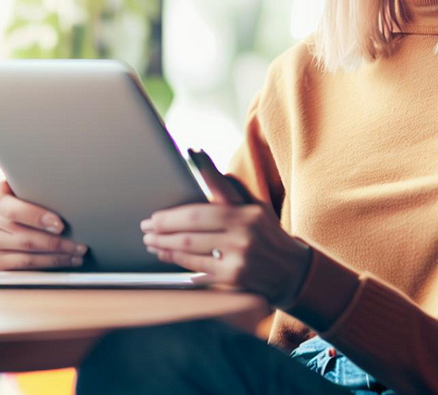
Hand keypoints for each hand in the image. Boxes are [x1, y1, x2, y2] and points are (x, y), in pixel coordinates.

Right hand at [0, 177, 87, 270]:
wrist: (9, 207)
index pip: (10, 207)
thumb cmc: (27, 191)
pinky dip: (48, 265)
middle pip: (23, 235)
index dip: (35, 217)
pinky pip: (23, 267)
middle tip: (80, 244)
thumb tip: (71, 194)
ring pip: (26, 254)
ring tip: (78, 254)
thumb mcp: (28, 181)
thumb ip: (39, 186)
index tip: (60, 225)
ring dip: (57, 256)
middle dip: (57, 242)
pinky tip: (66, 260)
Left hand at [141, 157, 311, 306]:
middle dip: (163, 226)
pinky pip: (196, 267)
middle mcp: (242, 234)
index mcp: (247, 213)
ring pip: (189, 248)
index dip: (179, 203)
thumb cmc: (267, 233)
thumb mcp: (255, 206)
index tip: (158, 205)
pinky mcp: (231, 279)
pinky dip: (176, 259)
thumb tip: (200, 159)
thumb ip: (229, 188)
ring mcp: (236, 257)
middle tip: (146, 224)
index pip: (209, 200)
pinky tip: (164, 254)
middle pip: (191, 227)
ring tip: (150, 239)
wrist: (291, 271)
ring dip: (164, 244)